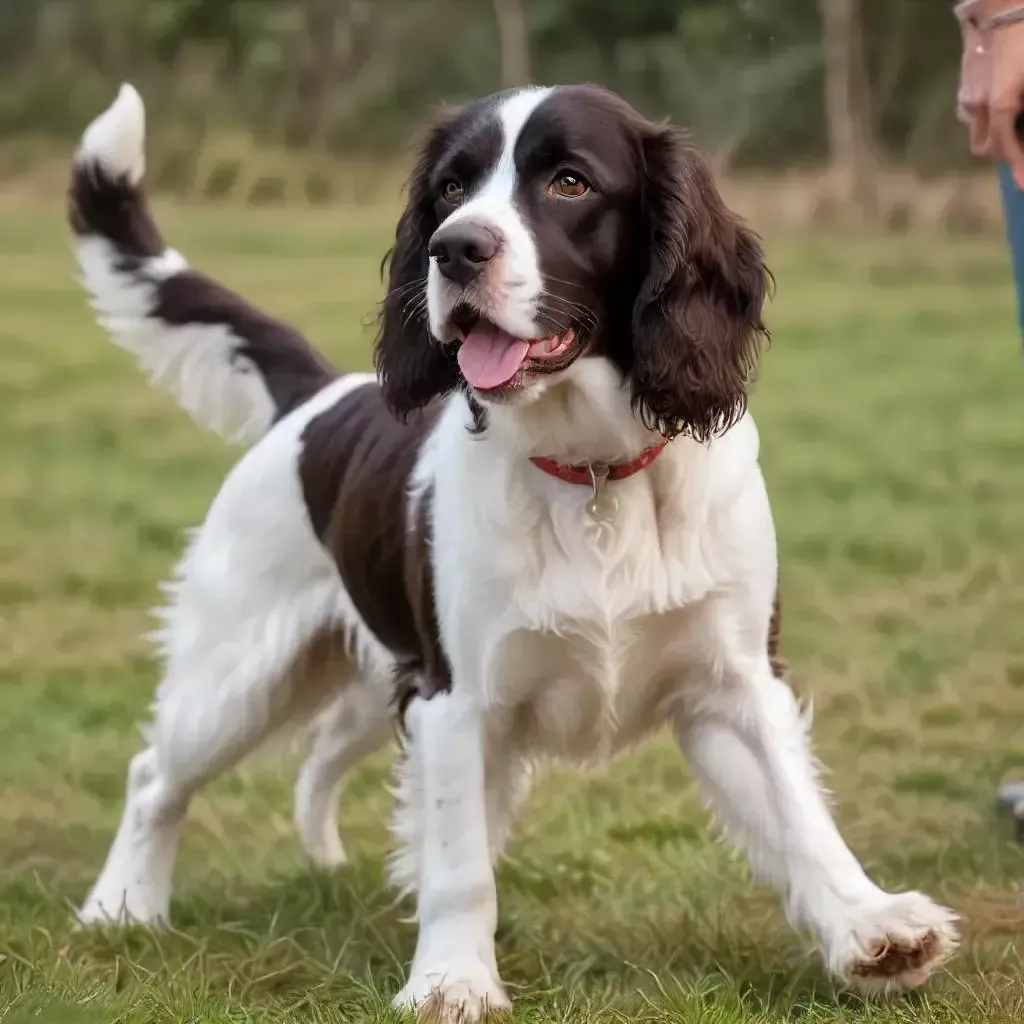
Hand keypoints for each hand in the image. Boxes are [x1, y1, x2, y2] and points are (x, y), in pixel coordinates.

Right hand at [956, 0, 1023, 186]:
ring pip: (975, 126)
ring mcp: (968, 89)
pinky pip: (970, 106)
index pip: (1005, 147)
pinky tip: (999, 101)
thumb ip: (1020, 110)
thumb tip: (1019, 128)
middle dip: (1004, 154)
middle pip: (986, 146)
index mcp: (1001, 102)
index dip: (1018, 166)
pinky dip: (984, 113)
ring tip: (1013, 126)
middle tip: (1021, 153)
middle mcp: (978, 102)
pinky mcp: (966, 75)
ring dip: (993, 133)